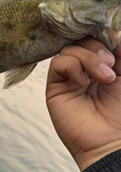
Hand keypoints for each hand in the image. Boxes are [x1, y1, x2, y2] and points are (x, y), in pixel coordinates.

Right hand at [46, 38, 120, 171]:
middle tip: (111, 64)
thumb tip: (116, 30)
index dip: (104, 34)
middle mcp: (85, 68)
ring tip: (103, 78)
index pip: (97, 38)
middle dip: (98, 47)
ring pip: (70, 49)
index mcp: (104, 64)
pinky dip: (73, 67)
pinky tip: (84, 82)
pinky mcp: (56, 86)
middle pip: (82, 40)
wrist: (111, 141)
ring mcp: (70, 77)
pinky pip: (58, 63)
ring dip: (89, 59)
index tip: (115, 38)